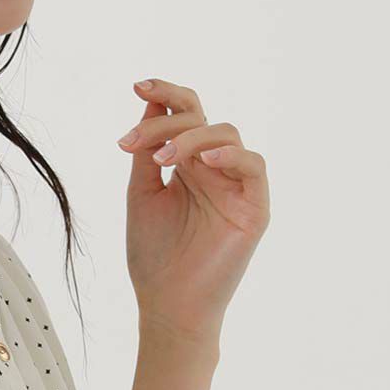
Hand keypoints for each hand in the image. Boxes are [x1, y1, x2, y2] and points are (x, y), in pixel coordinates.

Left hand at [116, 76, 268, 344]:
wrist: (167, 305)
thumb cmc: (154, 256)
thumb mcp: (142, 194)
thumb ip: (147, 150)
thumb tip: (149, 102)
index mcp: (188, 165)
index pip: (186, 115)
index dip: (166, 95)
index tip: (138, 85)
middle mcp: (215, 170)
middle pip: (203, 119)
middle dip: (166, 122)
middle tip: (134, 144)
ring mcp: (237, 187)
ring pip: (226, 135)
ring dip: (190, 138)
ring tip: (160, 160)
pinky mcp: (255, 207)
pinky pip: (254, 166)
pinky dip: (230, 155)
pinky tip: (201, 162)